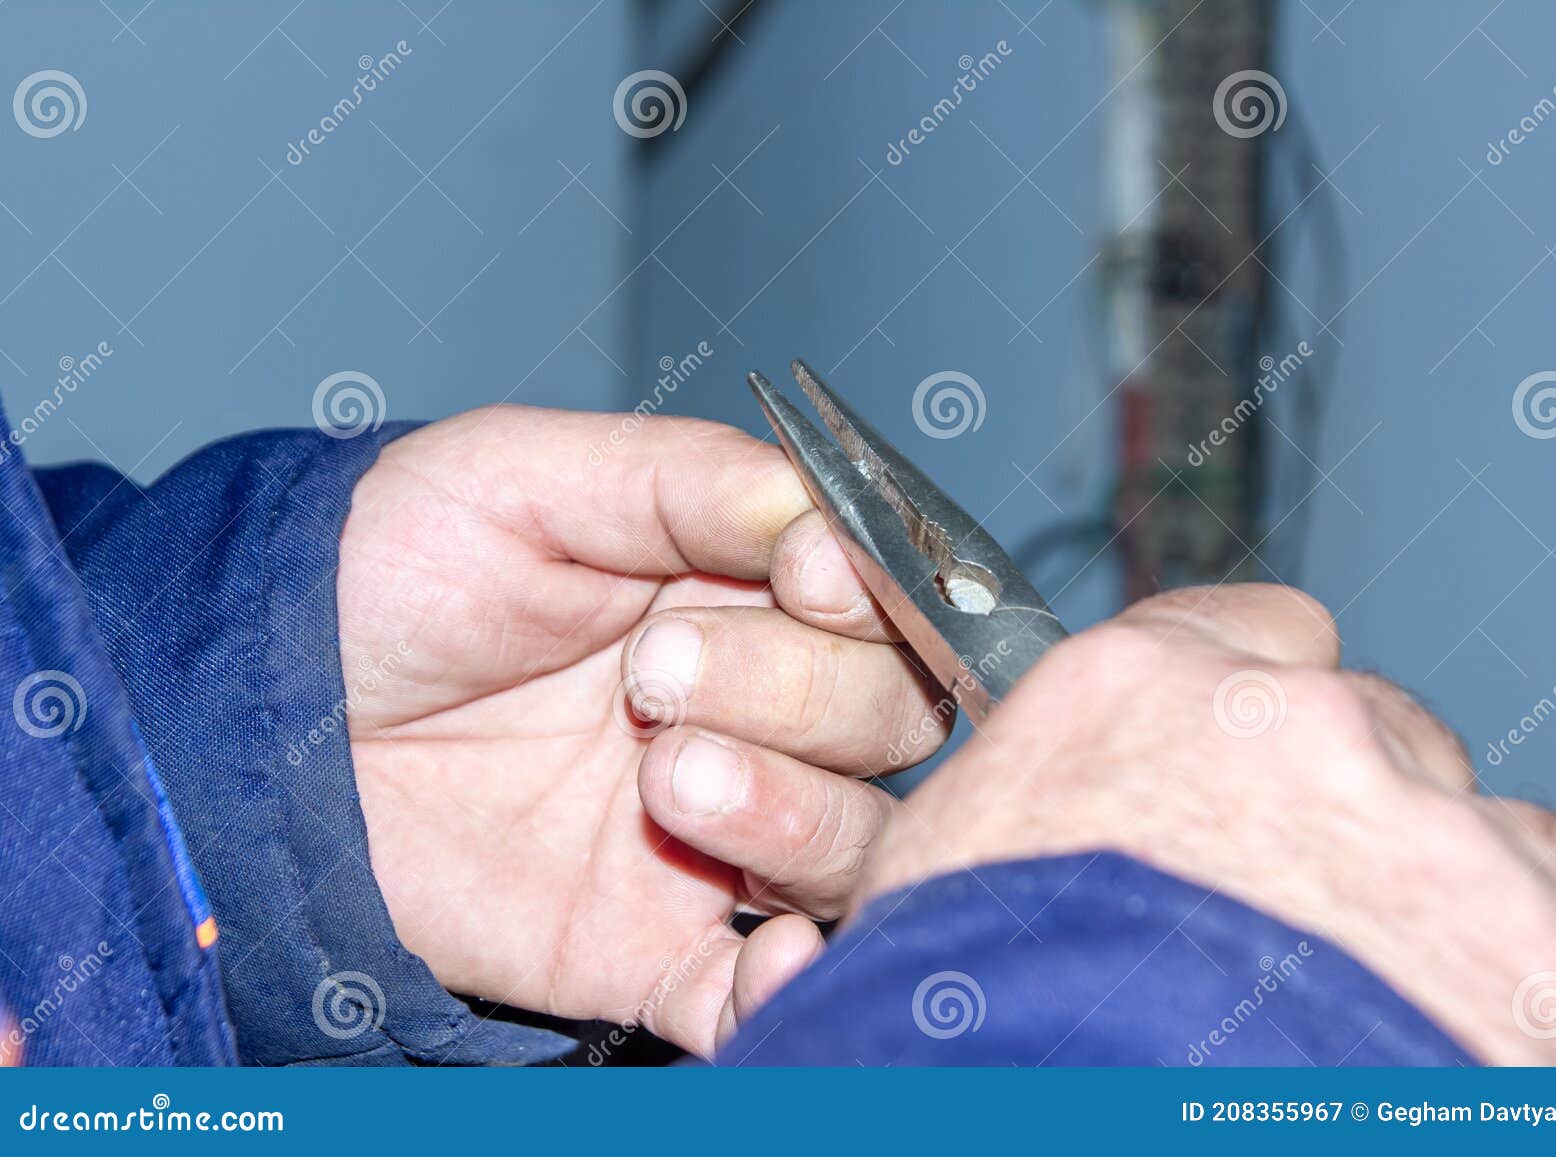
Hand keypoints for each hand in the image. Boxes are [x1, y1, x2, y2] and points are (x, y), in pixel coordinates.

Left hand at [335, 405, 942, 1055]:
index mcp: (739, 590)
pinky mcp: (650, 945)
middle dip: (795, 693)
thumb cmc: (391, 571)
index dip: (872, 597)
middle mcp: (750, 712)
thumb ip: (686, 480)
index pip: (883, 603)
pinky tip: (768, 959)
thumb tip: (826, 520)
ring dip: (795, 817)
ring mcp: (711, 834)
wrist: (268, 715)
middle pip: (889, 720)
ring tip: (668, 780)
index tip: (806, 582)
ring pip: (851, 846)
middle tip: (653, 676)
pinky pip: (754, 987)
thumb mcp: (524, 475)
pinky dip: (783, 986)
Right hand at [858, 583, 1555, 1063]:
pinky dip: (1516, 981)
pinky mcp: (1539, 950)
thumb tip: (1032, 844)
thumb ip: (1032, 810)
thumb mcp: (941, 888)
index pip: (1249, 632)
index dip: (1257, 704)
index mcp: (1131, 698)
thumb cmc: (984, 1047)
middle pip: (1369, 731)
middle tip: (1287, 937)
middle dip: (1341, 814)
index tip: (1252, 767)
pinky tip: (1427, 1054)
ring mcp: (1429, 834)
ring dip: (1431, 903)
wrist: (1076, 1128)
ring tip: (1356, 1025)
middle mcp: (1291, 730)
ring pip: (1471, 831)